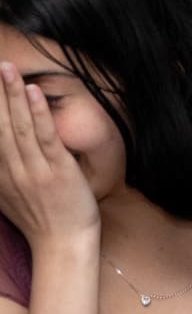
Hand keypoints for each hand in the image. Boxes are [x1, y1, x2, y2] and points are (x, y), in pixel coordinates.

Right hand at [0, 62, 98, 247]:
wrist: (64, 244)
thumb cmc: (42, 218)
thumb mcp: (7, 195)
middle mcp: (9, 169)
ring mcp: (33, 169)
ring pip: (18, 126)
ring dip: (11, 95)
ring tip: (6, 69)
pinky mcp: (57, 170)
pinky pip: (45, 137)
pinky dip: (38, 113)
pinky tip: (33, 92)